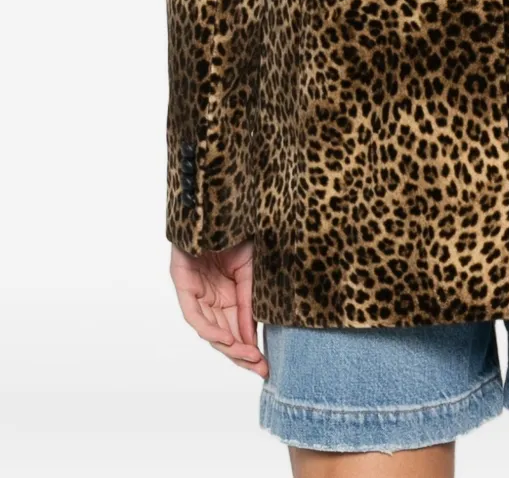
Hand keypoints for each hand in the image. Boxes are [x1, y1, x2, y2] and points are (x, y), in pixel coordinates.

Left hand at [169, 240, 267, 376]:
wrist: (223, 203)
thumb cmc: (239, 231)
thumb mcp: (251, 272)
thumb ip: (249, 304)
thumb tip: (252, 339)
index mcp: (228, 292)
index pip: (237, 328)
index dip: (250, 348)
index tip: (265, 364)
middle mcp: (210, 296)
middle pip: (223, 334)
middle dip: (240, 354)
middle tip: (260, 368)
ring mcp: (194, 290)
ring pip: (208, 328)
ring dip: (228, 346)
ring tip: (248, 356)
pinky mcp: (181, 281)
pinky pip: (193, 313)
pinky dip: (209, 328)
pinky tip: (226, 338)